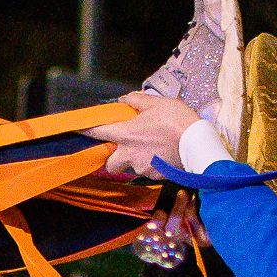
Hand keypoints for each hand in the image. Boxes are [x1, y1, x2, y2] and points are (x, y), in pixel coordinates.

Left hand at [85, 89, 201, 179]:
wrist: (198, 144)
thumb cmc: (178, 120)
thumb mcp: (157, 102)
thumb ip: (136, 101)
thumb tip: (125, 100)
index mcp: (126, 134)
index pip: (98, 132)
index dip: (86, 131)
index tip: (77, 129)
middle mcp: (129, 153)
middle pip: (110, 163)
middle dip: (114, 157)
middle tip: (125, 147)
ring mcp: (142, 167)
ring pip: (130, 167)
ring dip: (135, 160)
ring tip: (151, 149)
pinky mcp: (155, 176)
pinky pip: (147, 172)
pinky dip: (151, 164)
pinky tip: (162, 155)